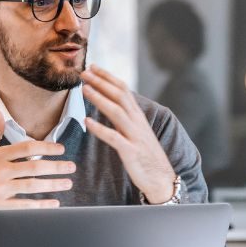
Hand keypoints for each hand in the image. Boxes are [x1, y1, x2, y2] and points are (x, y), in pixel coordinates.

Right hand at [0, 110, 72, 225]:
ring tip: (67, 183)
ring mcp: (0, 190)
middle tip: (71, 166)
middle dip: (56, 166)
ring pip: (33, 186)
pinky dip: (41, 206)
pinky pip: (24, 206)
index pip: (27, 147)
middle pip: (34, 166)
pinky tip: (54, 203)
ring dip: (53, 184)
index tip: (61, 149)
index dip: (47, 147)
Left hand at [81, 66, 178, 203]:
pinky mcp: (131, 152)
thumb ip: (124, 117)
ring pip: (116, 112)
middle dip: (101, 82)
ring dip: (99, 99)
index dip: (108, 77)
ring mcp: (135, 136)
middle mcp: (137, 122)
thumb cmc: (145, 156)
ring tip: (84, 89)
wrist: (161, 179)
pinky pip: (114, 138)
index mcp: (138, 116)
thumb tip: (110, 103)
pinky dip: (100, 129)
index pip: (123, 89)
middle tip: (84, 72)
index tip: (93, 67)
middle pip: (119, 96)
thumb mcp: (136, 132)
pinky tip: (87, 122)